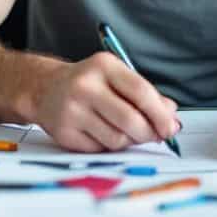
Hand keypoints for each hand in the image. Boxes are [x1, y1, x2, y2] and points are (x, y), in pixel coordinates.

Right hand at [34, 52, 179, 152]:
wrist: (45, 88)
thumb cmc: (89, 82)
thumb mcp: (116, 77)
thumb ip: (145, 94)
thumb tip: (171, 115)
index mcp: (104, 66)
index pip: (140, 92)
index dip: (160, 114)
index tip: (171, 127)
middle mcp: (86, 86)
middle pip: (130, 119)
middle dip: (149, 133)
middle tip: (155, 136)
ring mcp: (72, 110)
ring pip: (117, 139)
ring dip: (129, 141)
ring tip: (124, 130)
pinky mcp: (64, 133)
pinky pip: (100, 149)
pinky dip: (109, 146)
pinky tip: (102, 132)